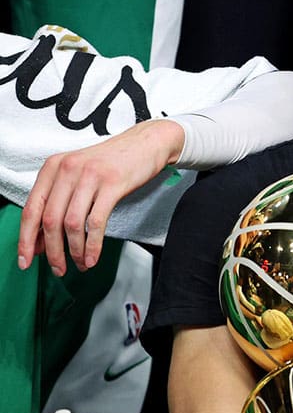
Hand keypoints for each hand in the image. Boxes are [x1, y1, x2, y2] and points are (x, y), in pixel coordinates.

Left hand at [17, 119, 183, 274]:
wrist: (146, 143)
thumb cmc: (113, 162)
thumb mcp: (78, 175)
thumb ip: (59, 201)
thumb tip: (43, 239)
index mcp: (53, 168)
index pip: (31, 209)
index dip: (26, 239)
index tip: (26, 260)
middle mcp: (67, 170)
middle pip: (50, 220)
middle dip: (52, 251)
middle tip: (58, 269)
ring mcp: (89, 176)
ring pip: (71, 224)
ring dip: (74, 250)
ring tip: (80, 264)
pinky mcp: (112, 184)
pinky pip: (96, 222)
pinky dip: (92, 245)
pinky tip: (93, 256)